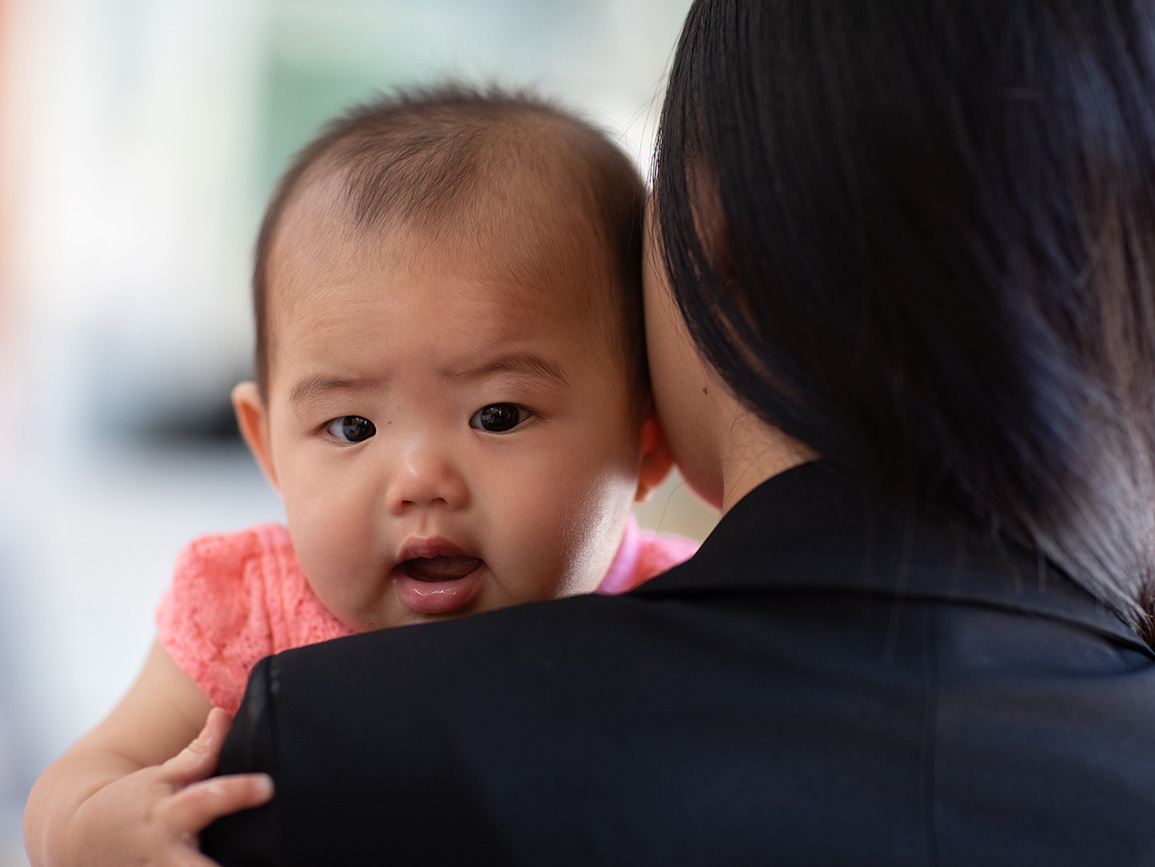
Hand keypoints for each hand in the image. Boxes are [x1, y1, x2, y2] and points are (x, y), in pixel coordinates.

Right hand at [61, 708, 273, 865]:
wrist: (75, 839)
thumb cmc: (130, 803)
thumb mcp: (162, 776)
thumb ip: (200, 751)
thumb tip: (224, 715)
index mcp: (167, 817)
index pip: (205, 800)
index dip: (237, 793)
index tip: (267, 786)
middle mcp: (162, 857)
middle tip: (268, 860)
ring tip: (264, 864)